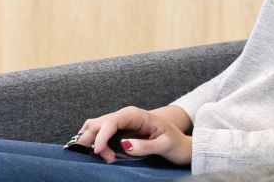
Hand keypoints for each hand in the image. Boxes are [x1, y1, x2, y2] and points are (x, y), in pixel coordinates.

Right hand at [74, 106, 192, 165]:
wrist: (181, 144)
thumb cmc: (175, 143)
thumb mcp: (164, 145)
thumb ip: (145, 146)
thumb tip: (125, 145)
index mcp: (136, 115)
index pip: (112, 121)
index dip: (101, 135)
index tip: (98, 151)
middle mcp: (126, 115)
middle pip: (99, 122)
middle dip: (94, 139)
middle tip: (105, 158)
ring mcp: (121, 122)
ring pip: (95, 126)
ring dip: (92, 140)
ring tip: (105, 156)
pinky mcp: (118, 130)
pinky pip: (100, 132)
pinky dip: (94, 141)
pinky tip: (100, 152)